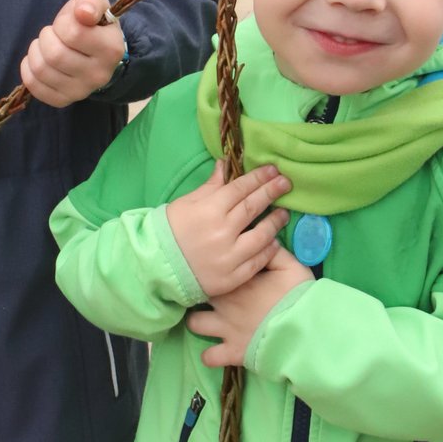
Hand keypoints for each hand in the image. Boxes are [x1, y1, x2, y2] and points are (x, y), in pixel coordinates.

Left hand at [20, 0, 127, 107]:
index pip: (73, 33)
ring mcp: (81, 91)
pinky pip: (33, 85)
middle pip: (54, 54)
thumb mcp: (95, 4)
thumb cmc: (91, 24)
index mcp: (111, 50)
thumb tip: (83, 12)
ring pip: (41, 69)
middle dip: (46, 37)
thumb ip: (91, 2)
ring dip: (35, 50)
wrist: (95, 52)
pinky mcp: (63, 100)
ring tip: (45, 45)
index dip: (63, 22)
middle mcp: (99, 75)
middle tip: (53, 33)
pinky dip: (28, 68)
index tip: (67, 22)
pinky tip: (38, 60)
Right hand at [166, 160, 290, 297]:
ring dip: (276, 222)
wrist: (156, 267)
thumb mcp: (187, 203)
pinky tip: (274, 242)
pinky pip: (257, 261)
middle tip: (286, 183)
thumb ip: (211, 186)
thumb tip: (225, 164)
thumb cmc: (169, 230)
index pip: (241, 188)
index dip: (259, 178)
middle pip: (254, 207)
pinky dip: (268, 250)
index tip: (273, 170)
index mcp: (210, 210)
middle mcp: (222, 232)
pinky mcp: (232, 277)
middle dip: (272, 192)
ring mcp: (229, 256)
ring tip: (284, 213)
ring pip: (261, 236)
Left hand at [186, 243, 312, 366]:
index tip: (215, 270)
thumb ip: (271, 252)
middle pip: (197, 294)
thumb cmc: (297, 296)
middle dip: (200, 293)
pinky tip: (214, 351)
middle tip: (210, 294)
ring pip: (194, 324)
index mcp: (236, 282)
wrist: (305, 329)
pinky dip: (209, 356)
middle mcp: (225, 304)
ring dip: (198, 322)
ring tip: (207, 321)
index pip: (212, 271)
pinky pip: (209, 357)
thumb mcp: (290, 266)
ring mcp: (226, 330)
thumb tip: (260, 241)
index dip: (211, 271)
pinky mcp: (232, 353)